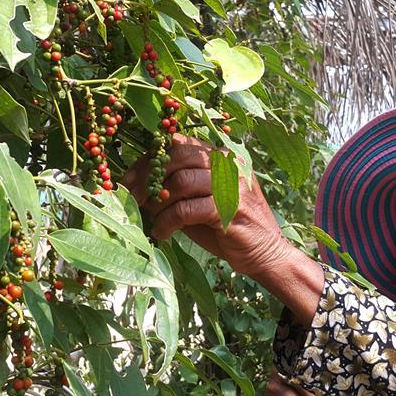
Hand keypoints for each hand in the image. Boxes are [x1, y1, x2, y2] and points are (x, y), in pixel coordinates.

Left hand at [121, 133, 296, 278]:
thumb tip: (138, 184)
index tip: (130, 179)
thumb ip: (177, 186)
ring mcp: (231, 185)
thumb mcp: (200, 200)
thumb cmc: (227, 227)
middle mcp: (227, 164)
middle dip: (149, 178)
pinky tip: (162, 232)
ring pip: (180, 182)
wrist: (266, 252)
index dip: (149, 159)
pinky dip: (167, 222)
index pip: (178, 143)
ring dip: (158, 203)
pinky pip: (186, 209)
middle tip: (134, 198)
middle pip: (177, 157)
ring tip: (151, 219)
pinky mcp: (229, 209)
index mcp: (219, 156)